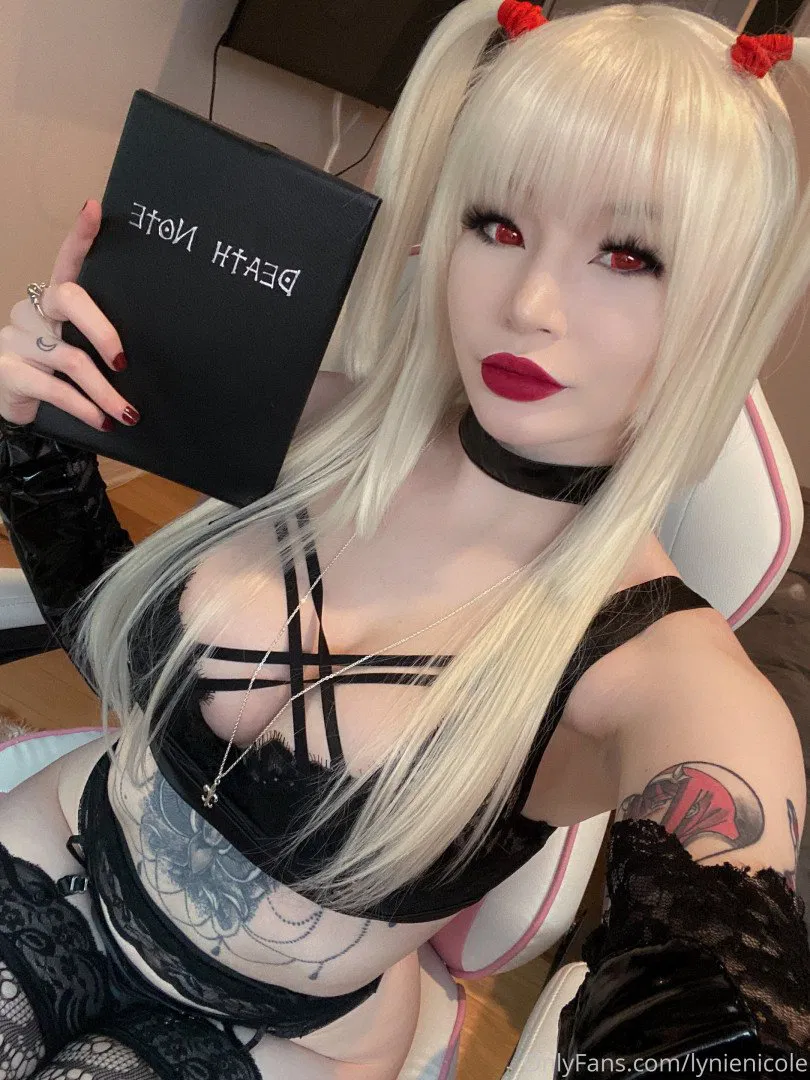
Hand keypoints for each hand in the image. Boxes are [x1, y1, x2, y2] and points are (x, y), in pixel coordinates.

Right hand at [0, 200, 139, 430]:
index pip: (67, 261)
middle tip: (125, 362)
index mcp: (53, 301)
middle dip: (103, 331)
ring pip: (71, 359)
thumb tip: (156, 345)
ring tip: (129, 413)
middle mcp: (32, 310)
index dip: (79, 236)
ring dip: (106, 393)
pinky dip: (86, 408)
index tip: (95, 210)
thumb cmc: (59, 373)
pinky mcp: (8, 371)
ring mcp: (16, 339)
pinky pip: (55, 389)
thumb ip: (100, 337)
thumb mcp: (79, 348)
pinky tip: (104, 421)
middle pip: (69, 300)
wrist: (17, 406)